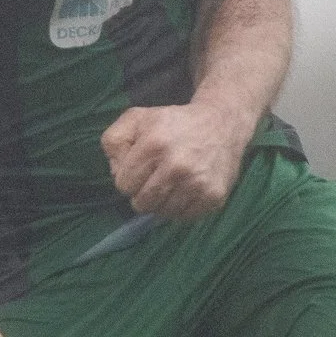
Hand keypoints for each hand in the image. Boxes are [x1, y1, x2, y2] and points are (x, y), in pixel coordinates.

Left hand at [101, 101, 248, 221]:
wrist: (221, 123)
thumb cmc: (172, 122)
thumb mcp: (136, 119)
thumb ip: (114, 142)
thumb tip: (116, 173)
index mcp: (154, 145)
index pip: (123, 185)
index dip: (127, 179)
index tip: (139, 169)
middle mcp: (176, 166)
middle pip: (142, 203)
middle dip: (142, 193)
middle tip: (154, 178)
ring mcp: (197, 183)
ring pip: (163, 213)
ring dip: (161, 202)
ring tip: (170, 184)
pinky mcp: (214, 196)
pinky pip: (185, 218)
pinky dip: (181, 208)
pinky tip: (185, 190)